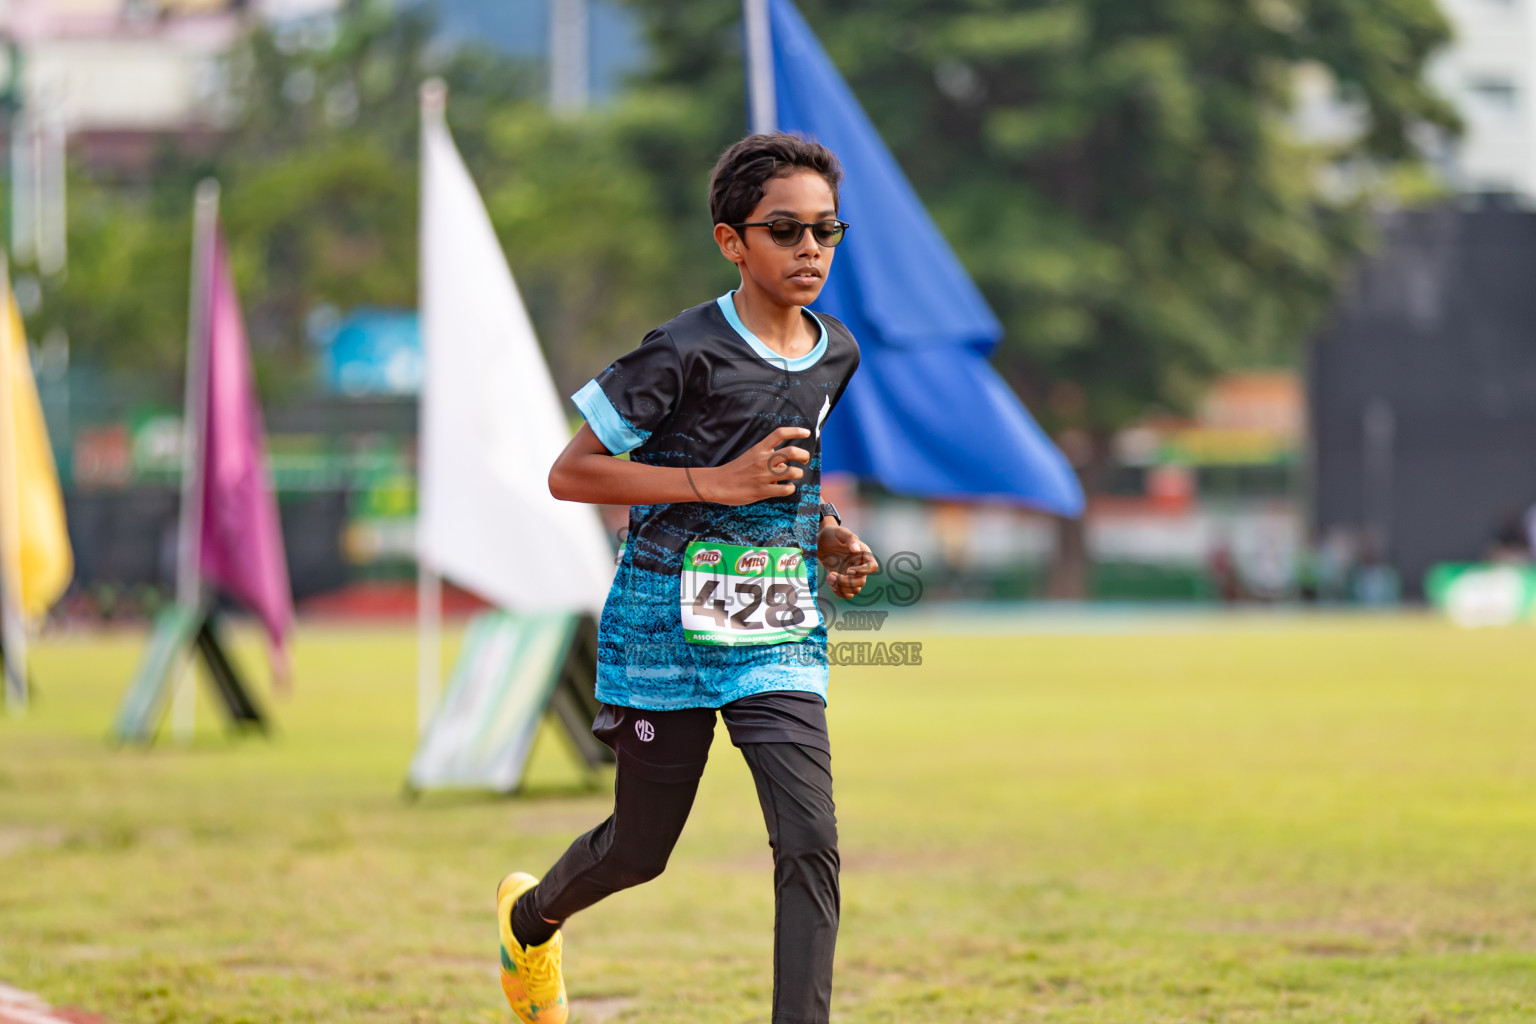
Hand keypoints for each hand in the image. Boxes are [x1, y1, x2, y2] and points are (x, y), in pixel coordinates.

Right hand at [694, 426, 810, 505]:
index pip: (779, 433)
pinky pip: (785, 489)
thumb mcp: (750, 455)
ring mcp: (763, 476)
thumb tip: (785, 460)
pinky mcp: (762, 491)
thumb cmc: (735, 470)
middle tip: (805, 459)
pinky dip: (790, 488)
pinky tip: (787, 488)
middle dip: (804, 455)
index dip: (796, 431)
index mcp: (759, 449)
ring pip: (792, 472)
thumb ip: (767, 454)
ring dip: (798, 473)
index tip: (807, 433)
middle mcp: (763, 460)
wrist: (718, 484)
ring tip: (795, 475)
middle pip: (792, 452)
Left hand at [817, 523, 877, 598]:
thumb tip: (856, 549)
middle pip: (861, 581)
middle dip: (846, 582)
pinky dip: (840, 592)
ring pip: (855, 590)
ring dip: (841, 588)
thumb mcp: (840, 532)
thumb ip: (850, 538)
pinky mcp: (844, 581)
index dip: (863, 571)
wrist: (821, 541)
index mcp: (864, 554)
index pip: (872, 567)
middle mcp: (861, 566)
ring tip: (829, 577)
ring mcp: (853, 575)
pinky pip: (848, 594)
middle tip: (831, 575)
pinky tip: (831, 584)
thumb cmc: (832, 534)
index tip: (849, 570)